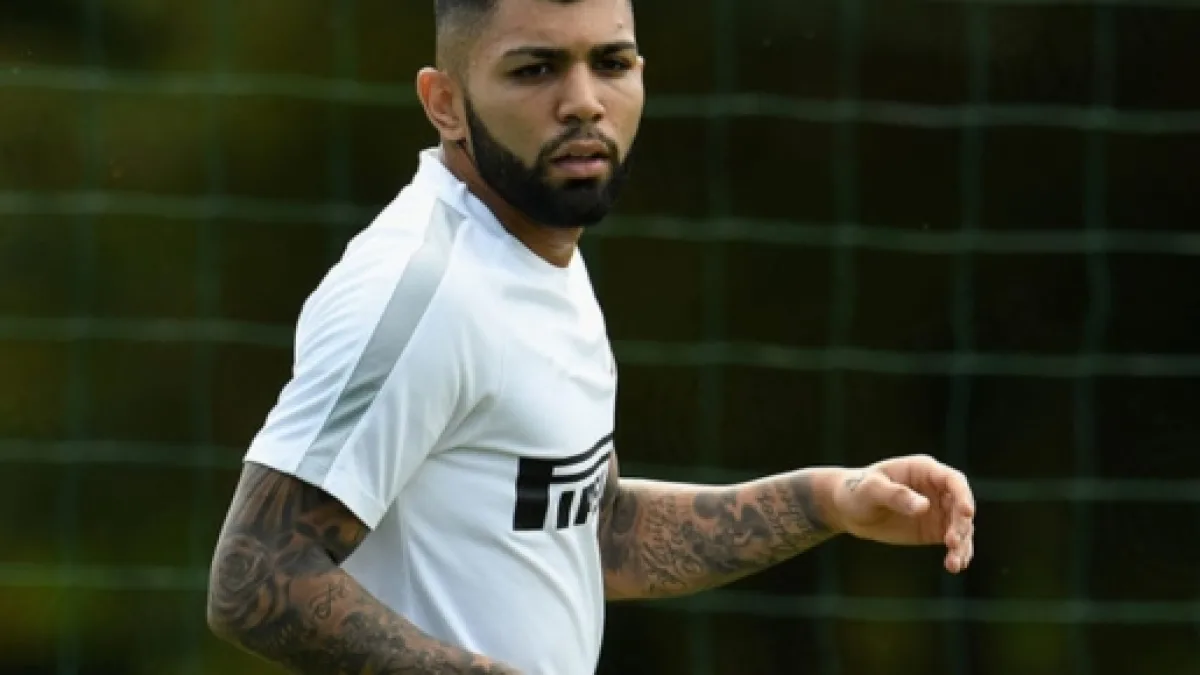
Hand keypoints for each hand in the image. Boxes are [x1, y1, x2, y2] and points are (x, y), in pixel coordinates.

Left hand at [830, 455, 975, 573]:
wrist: (848, 509)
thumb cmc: (857, 491)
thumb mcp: (871, 490)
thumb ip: (896, 495)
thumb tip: (923, 506)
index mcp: (923, 470)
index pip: (953, 480)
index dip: (963, 495)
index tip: (966, 513)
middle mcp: (936, 489)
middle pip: (961, 506)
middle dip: (961, 525)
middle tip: (951, 543)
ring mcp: (937, 510)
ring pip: (961, 527)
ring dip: (962, 544)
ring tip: (954, 564)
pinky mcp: (934, 530)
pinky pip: (953, 541)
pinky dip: (957, 553)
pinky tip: (955, 567)